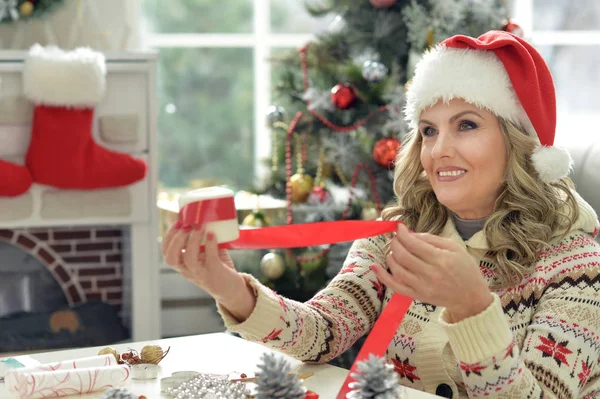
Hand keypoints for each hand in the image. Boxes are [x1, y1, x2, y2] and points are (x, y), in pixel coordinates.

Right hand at [161, 222, 255, 320]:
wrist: (232, 290)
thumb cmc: (218, 268)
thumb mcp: (205, 254)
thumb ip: (202, 240)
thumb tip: (204, 217)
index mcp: (183, 266)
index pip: (166, 253)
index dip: (169, 237)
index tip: (178, 222)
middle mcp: (188, 271)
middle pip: (171, 258)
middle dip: (176, 239)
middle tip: (187, 225)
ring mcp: (201, 274)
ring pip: (188, 259)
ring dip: (192, 240)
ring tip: (200, 227)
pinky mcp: (215, 273)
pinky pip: (210, 259)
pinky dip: (210, 245)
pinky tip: (212, 235)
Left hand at [371, 224, 492, 321]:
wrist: (470, 297)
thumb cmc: (464, 269)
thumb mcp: (454, 247)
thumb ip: (431, 239)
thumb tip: (409, 233)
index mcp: (441, 259)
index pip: (414, 244)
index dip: (402, 233)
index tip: (398, 227)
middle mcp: (430, 274)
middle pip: (403, 255)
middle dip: (395, 243)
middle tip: (395, 238)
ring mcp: (423, 287)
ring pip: (397, 269)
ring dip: (390, 256)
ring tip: (394, 250)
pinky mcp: (417, 296)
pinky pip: (395, 286)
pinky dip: (383, 276)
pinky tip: (375, 267)